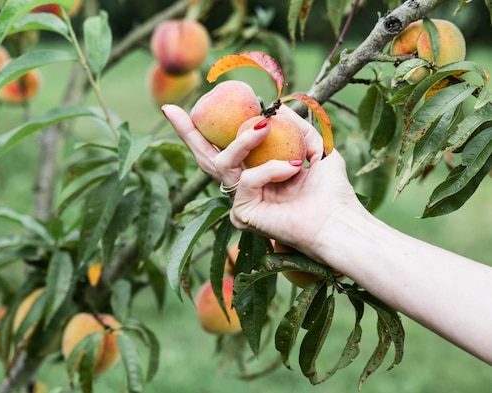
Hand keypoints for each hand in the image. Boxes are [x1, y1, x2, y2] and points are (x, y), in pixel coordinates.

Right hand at [161, 104, 361, 259]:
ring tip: (263, 127)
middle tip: (169, 110)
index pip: (224, 147)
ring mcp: (241, 199)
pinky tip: (291, 169)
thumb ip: (296, 127)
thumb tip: (277, 108)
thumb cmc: (330, 190)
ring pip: (221, 163)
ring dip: (241, 142)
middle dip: (186, 132)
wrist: (338, 221)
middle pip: (205, 157)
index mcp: (256, 170)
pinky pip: (247, 180)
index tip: (180, 108)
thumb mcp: (316, 147)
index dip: (203, 129)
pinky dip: (270, 170)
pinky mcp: (243, 213)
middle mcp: (244, 184)